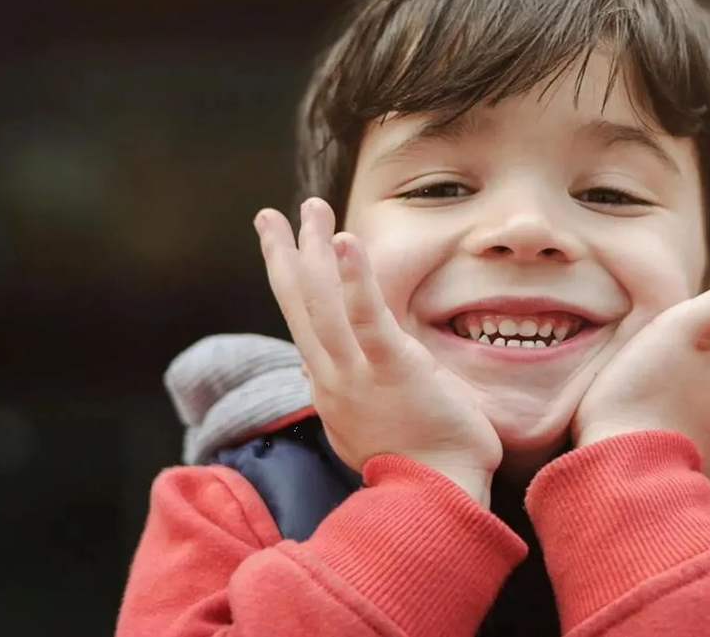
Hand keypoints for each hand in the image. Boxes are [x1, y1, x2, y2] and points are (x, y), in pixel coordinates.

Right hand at [255, 198, 501, 506]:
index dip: (290, 285)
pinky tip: (344, 238)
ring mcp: (355, 372)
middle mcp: (331, 377)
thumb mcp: (364, 424)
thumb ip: (344, 391)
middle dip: (284, 254)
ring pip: (321, 300)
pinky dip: (353, 276)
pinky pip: (365, 315)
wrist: (438, 500)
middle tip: (270, 215)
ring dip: (311, 248)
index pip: (303, 326)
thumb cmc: (418, 465)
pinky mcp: (390, 367)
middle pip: (298, 304)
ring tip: (309, 208)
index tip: (285, 256)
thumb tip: (319, 369)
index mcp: (329, 387)